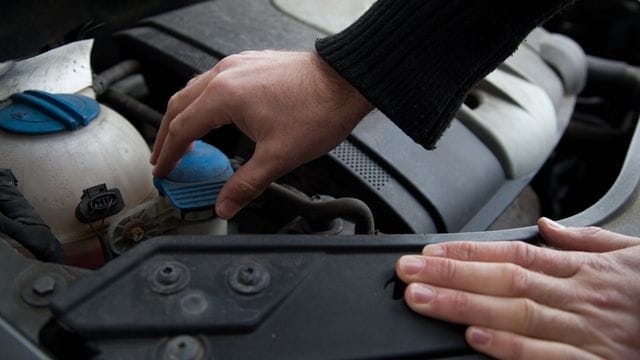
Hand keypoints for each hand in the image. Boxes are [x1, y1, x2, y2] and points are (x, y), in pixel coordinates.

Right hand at [150, 50, 372, 218]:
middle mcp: (226, 74)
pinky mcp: (253, 63)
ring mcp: (239, 65)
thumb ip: (245, 185)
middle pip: (180, 105)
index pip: (181, 128)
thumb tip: (225, 206)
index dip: (169, 154)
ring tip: (182, 138)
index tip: (163, 170)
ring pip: (196, 90)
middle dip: (167, 134)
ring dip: (184, 115)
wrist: (347, 82)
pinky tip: (213, 115)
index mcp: (224, 96)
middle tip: (162, 157)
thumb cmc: (318, 110)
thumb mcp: (278, 157)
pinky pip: (215, 81)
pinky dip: (204, 102)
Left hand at [396, 217, 639, 358]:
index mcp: (579, 270)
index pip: (512, 253)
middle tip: (408, 274)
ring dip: (465, 306)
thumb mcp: (629, 252)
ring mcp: (586, 331)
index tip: (429, 251)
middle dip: (451, 276)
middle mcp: (576, 296)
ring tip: (424, 301)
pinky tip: (477, 338)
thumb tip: (547, 227)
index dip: (467, 252)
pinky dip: (513, 348)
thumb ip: (584, 240)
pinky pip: (549, 357)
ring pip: (516, 314)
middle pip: (504, 280)